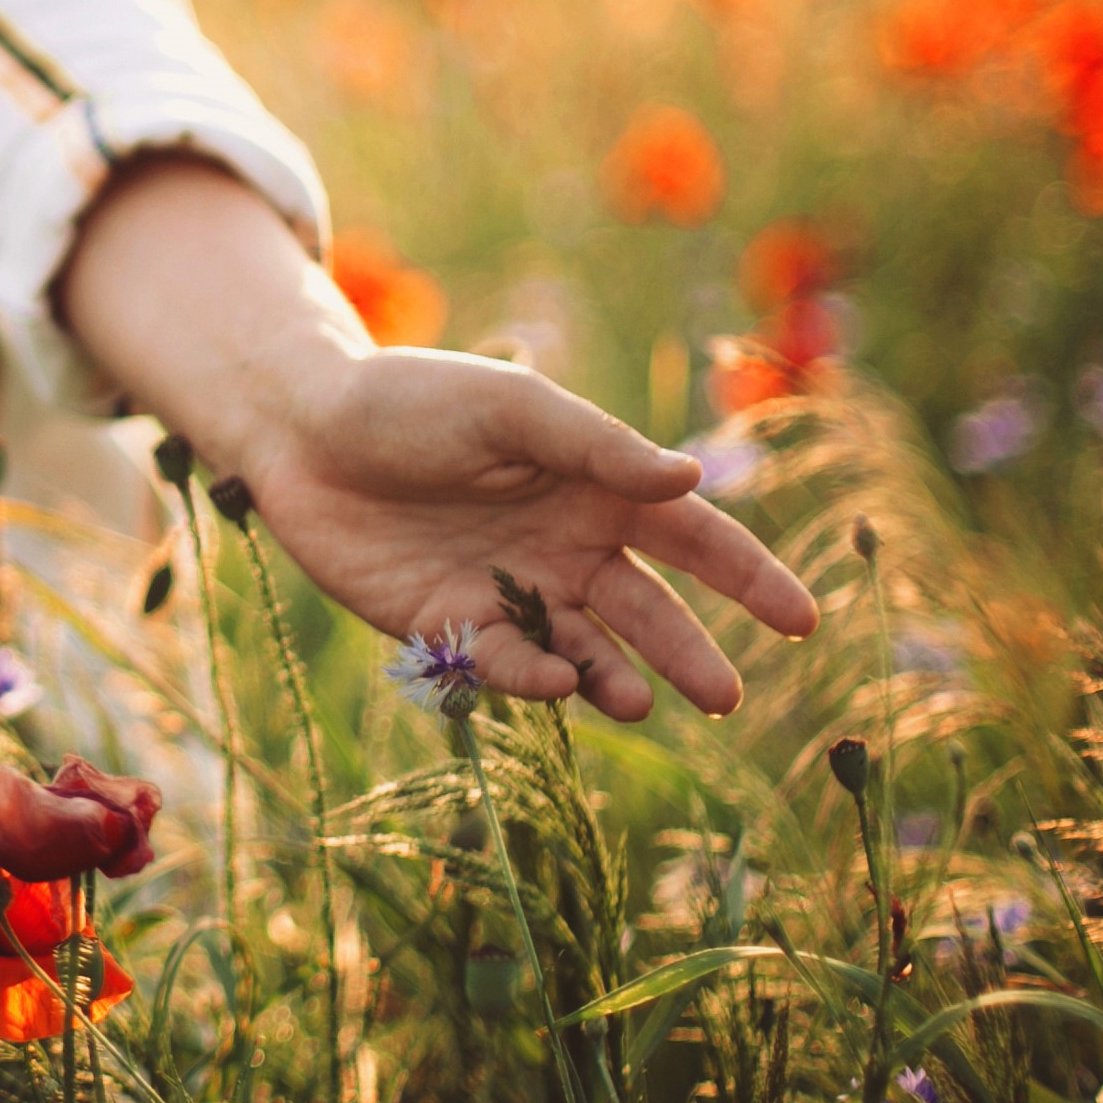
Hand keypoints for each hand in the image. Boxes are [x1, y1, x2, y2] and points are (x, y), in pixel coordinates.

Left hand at [228, 347, 817, 719]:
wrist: (300, 431)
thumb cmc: (410, 400)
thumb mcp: (510, 410)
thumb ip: (597, 448)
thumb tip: (690, 479)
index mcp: (596, 487)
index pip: (694, 539)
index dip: (749, 578)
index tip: (802, 620)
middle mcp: (566, 546)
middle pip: (649, 611)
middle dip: (690, 654)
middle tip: (726, 697)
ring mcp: (510, 592)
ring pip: (586, 652)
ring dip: (615, 680)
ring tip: (635, 702)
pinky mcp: (449, 627)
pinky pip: (508, 665)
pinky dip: (534, 678)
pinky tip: (550, 680)